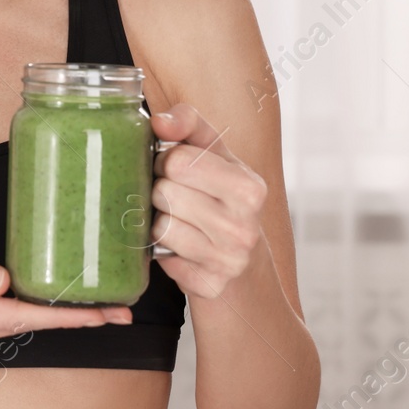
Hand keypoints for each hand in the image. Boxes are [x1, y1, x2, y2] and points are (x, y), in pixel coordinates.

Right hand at [0, 240, 131, 353]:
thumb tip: (1, 280)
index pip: (20, 316)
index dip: (64, 316)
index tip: (100, 315)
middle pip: (29, 324)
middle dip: (75, 318)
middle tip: (121, 311)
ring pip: (19, 323)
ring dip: (57, 316)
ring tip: (98, 305)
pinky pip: (4, 319)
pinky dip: (33, 311)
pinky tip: (50, 300)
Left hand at [150, 104, 268, 298]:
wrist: (243, 265)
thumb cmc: (221, 197)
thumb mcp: (214, 155)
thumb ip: (189, 125)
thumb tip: (159, 121)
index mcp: (249, 188)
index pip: (178, 160)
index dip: (165, 161)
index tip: (174, 169)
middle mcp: (245, 227)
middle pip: (164, 192)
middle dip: (160, 191)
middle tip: (175, 197)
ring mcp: (229, 261)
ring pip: (159, 227)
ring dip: (159, 222)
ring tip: (179, 222)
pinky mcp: (209, 286)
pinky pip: (161, 259)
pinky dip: (163, 253)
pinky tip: (181, 250)